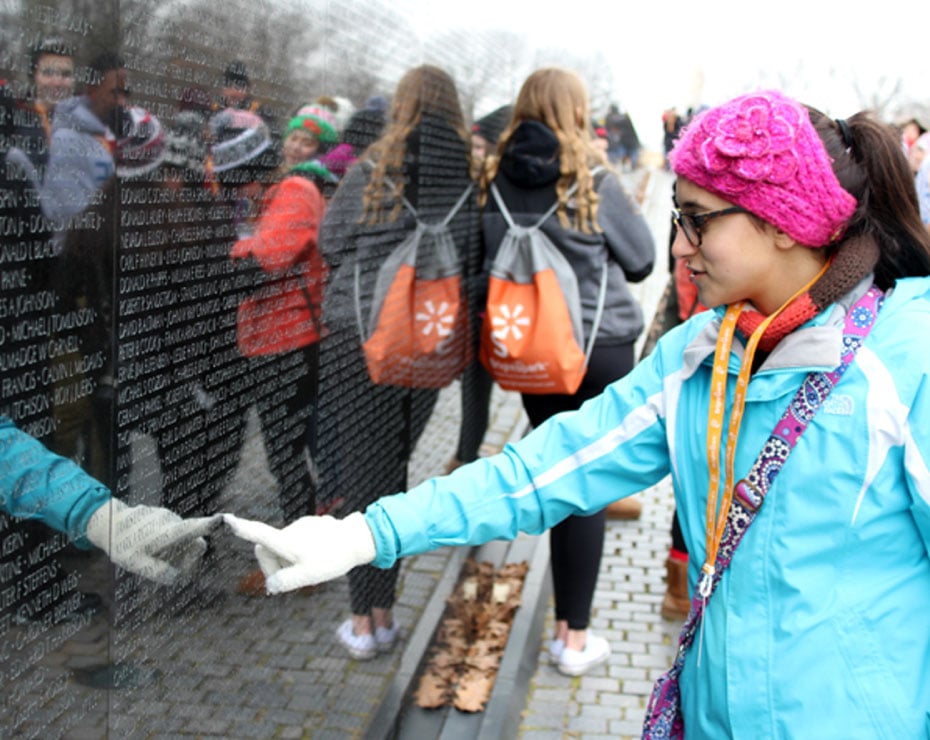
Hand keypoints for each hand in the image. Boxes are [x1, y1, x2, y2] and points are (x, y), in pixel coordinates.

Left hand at [85, 499, 221, 584]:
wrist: (107, 522)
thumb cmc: (121, 544)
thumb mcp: (134, 563)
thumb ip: (157, 571)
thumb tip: (175, 578)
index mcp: (167, 532)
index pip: (193, 528)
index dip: (209, 525)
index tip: (223, 519)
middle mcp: (172, 521)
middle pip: (194, 540)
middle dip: (188, 556)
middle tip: (170, 569)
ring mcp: (169, 517)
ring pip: (185, 537)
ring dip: (178, 550)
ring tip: (154, 556)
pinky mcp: (166, 516)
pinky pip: (177, 531)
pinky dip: (172, 542)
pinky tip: (151, 547)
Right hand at [223, 512, 375, 593]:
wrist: (358, 540)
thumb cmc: (333, 558)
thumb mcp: (308, 575)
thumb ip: (286, 581)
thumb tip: (271, 585)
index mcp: (287, 542)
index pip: (260, 534)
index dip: (243, 529)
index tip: (227, 519)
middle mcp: (290, 531)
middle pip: (266, 548)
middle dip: (273, 564)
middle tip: (294, 577)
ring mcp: (300, 526)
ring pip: (282, 546)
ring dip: (289, 560)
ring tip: (312, 566)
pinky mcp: (310, 526)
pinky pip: (296, 541)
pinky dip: (300, 552)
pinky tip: (319, 556)